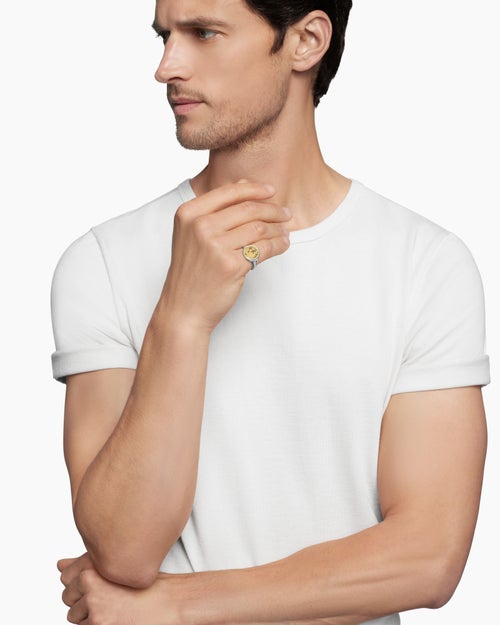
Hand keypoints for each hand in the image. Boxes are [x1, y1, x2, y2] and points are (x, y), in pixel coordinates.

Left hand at [58, 555, 176, 624]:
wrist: (168, 602)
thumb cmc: (144, 585)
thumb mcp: (116, 568)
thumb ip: (85, 564)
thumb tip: (59, 564)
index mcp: (93, 565)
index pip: (65, 578)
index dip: (81, 585)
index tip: (97, 586)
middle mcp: (90, 581)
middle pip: (68, 599)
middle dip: (83, 602)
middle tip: (109, 600)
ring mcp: (93, 603)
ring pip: (75, 617)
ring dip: (89, 616)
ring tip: (114, 609)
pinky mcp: (98, 624)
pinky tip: (116, 619)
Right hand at [161, 180, 290, 332]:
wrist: (184, 308)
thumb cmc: (191, 271)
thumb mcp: (192, 234)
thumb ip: (215, 208)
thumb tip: (244, 184)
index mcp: (188, 214)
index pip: (229, 192)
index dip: (255, 189)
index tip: (272, 191)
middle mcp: (200, 227)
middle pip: (248, 209)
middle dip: (272, 210)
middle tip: (286, 214)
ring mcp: (215, 246)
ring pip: (259, 228)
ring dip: (278, 229)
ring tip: (285, 232)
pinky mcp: (231, 266)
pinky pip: (263, 249)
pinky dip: (278, 245)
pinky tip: (283, 244)